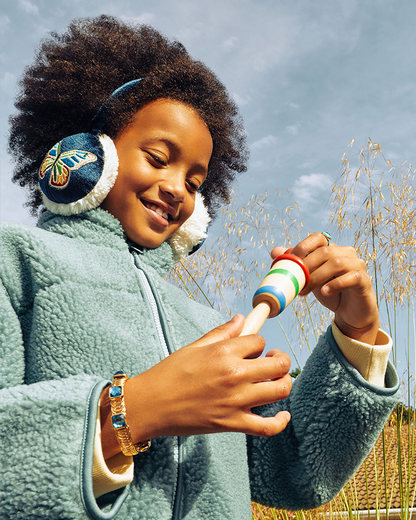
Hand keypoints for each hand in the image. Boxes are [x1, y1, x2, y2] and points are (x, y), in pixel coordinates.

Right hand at [100, 315, 291, 458]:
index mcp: (223, 352)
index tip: (250, 349)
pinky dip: (280, 422)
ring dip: (283, 383)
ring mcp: (236, 401)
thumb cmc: (169, 373)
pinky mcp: (233, 424)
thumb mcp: (194, 347)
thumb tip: (241, 319)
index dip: (257, 344)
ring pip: (280, 390)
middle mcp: (234, 375)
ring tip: (275, 380)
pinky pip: (268, 426)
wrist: (151, 404)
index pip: (258, 341)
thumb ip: (222, 332)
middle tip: (272, 360)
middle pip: (278, 364)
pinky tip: (282, 415)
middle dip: (280, 359)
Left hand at [271, 233, 378, 343]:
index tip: (289, 261)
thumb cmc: (329, 292)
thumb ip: (295, 265)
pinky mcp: (364, 280)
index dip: (302, 246)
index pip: (318, 238)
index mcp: (332, 249)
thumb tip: (275, 251)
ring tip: (304, 291)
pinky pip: (352, 277)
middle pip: (325, 252)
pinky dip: (336, 284)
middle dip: (306, 267)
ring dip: (317, 277)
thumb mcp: (309, 278)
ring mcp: (357, 265)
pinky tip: (324, 292)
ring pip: (337, 263)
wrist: (350, 313)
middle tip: (295, 282)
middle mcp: (347, 253)